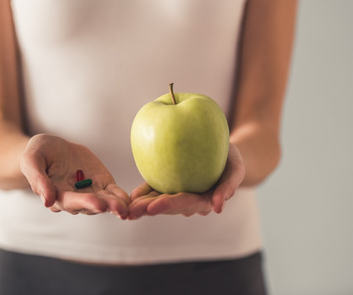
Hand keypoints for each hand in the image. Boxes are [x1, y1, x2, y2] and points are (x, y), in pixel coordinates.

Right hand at [20, 134, 129, 217]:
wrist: (52, 147)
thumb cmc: (38, 153)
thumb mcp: (32, 160)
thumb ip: (38, 179)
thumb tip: (47, 201)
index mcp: (56, 195)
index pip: (71, 201)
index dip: (84, 203)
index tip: (97, 204)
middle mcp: (74, 198)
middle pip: (90, 205)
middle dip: (105, 206)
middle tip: (118, 208)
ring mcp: (90, 192)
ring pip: (104, 202)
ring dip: (115, 205)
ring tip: (126, 208)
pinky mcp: (102, 184)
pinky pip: (113, 193)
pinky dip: (121, 198)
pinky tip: (130, 202)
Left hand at [128, 143, 244, 219]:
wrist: (224, 152)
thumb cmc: (231, 159)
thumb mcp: (236, 169)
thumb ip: (228, 186)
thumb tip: (217, 208)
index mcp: (205, 201)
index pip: (185, 203)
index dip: (167, 205)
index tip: (151, 208)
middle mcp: (190, 202)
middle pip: (168, 206)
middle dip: (149, 209)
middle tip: (131, 212)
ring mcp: (179, 194)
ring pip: (159, 201)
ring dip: (142, 206)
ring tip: (126, 209)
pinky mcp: (171, 185)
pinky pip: (156, 190)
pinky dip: (145, 193)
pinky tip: (132, 196)